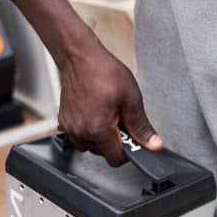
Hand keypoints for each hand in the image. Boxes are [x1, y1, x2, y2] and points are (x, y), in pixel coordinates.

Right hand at [57, 42, 161, 165]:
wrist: (79, 57)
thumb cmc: (102, 71)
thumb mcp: (131, 98)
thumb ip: (141, 126)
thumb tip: (152, 143)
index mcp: (98, 129)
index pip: (116, 159)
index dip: (128, 151)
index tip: (133, 139)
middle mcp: (81, 132)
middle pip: (103, 153)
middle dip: (115, 141)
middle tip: (121, 120)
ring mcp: (70, 127)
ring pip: (91, 145)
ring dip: (101, 137)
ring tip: (108, 115)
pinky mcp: (64, 121)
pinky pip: (80, 135)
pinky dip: (89, 129)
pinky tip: (96, 112)